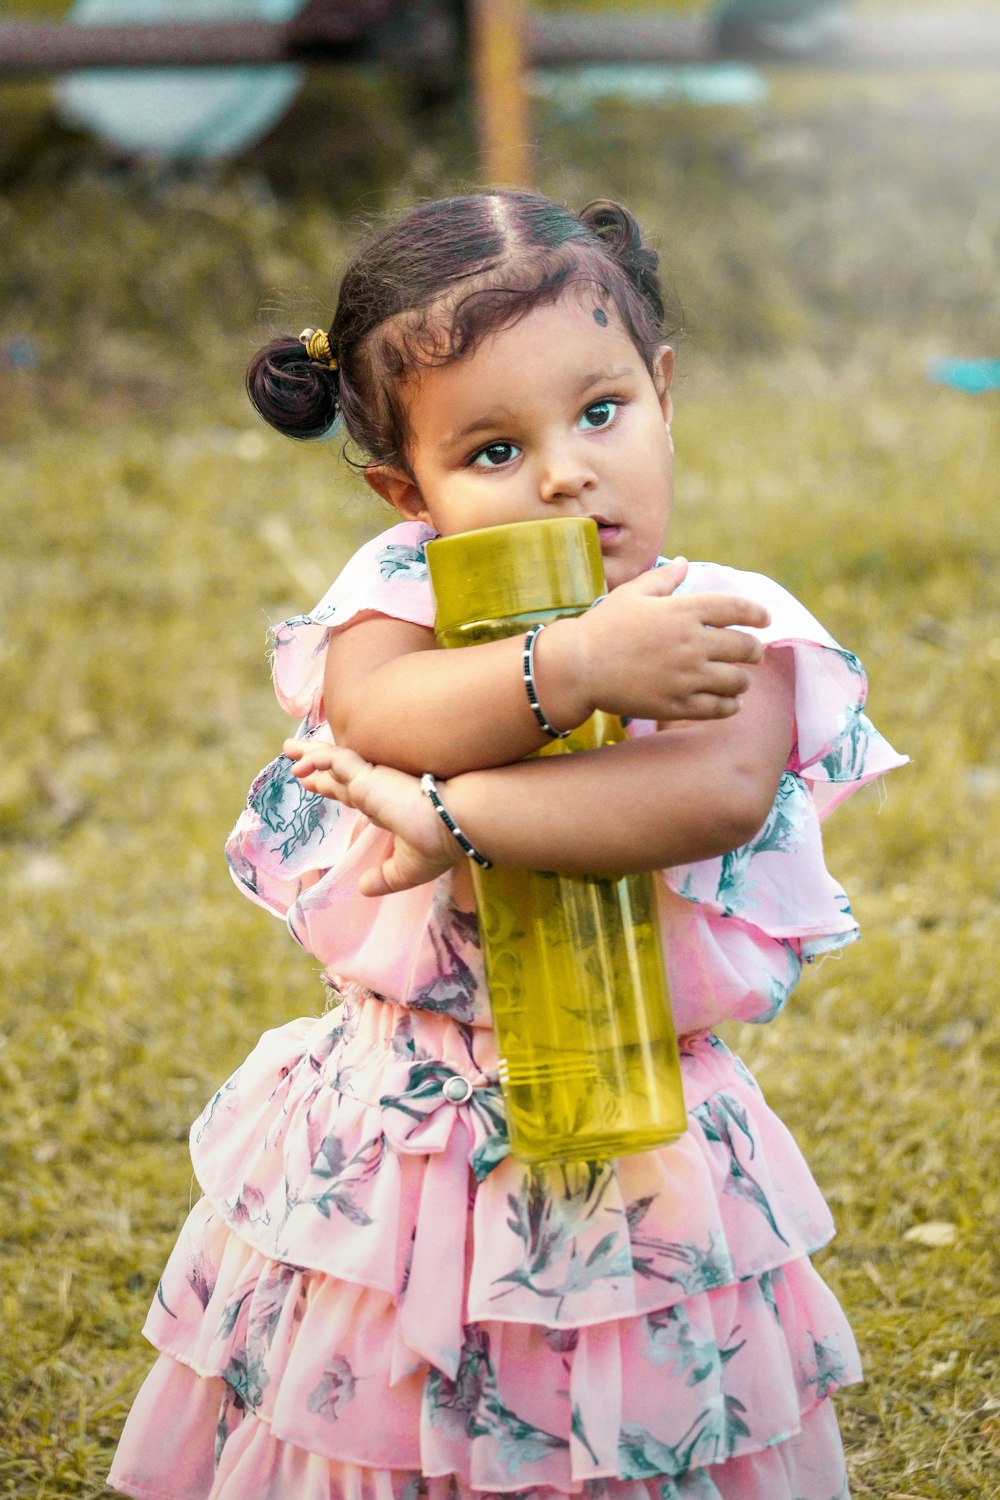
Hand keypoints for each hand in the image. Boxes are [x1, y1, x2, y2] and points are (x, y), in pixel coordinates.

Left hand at [282, 739, 464, 895]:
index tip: (314, 782)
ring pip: (334, 761)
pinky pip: (337, 760)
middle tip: (294, 755)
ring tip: (288, 749)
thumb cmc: (440, 845)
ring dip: (310, 754)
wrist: (455, 826)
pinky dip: (318, 759)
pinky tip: (300, 763)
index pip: (353, 792)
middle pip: (338, 773)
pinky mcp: (370, 775)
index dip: (333, 786)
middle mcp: (377, 789)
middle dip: (315, 765)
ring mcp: (373, 780)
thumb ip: (383, 878)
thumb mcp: (406, 869)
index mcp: (385, 806)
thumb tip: (362, 890)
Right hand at [543, 559, 769, 725]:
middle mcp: (691, 643)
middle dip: (755, 650)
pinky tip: (729, 703)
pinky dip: (730, 706)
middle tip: (753, 653)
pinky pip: (719, 708)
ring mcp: (685, 677)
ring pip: (736, 681)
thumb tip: (686, 563)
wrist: (578, 666)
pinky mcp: (676, 704)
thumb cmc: (604, 626)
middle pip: (744, 648)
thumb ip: (664, 579)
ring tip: (739, 680)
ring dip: (742, 680)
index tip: (765, 619)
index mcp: (683, 611)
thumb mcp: (633, 594)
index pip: (736, 609)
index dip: (757, 613)